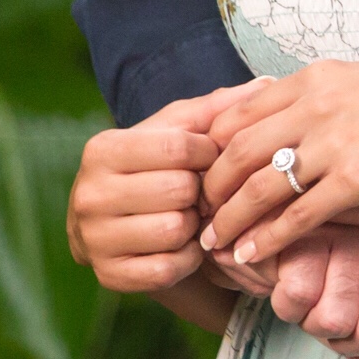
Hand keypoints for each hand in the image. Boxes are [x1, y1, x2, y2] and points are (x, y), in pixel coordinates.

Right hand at [67, 89, 251, 291]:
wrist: (118, 225)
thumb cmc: (156, 168)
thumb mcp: (179, 132)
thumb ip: (218, 108)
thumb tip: (269, 82)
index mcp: (103, 149)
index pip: (178, 147)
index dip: (208, 153)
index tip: (211, 158)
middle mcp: (88, 194)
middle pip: (179, 190)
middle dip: (200, 192)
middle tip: (197, 193)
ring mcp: (94, 238)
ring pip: (174, 230)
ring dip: (194, 226)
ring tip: (187, 216)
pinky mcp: (109, 275)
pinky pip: (168, 268)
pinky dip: (185, 258)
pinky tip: (180, 246)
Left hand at [199, 60, 358, 269]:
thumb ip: (329, 91)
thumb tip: (299, 102)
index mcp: (317, 78)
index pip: (237, 113)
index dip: (211, 148)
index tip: (204, 174)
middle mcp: (317, 104)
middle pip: (235, 152)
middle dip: (208, 188)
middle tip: (197, 214)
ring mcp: (335, 142)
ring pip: (257, 187)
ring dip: (227, 220)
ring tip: (212, 242)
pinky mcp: (358, 179)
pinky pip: (296, 216)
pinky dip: (265, 239)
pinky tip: (250, 255)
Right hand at [262, 225, 358, 358]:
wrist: (291, 245)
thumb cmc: (346, 287)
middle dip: (347, 343)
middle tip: (339, 314)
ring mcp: (358, 237)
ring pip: (334, 322)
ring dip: (314, 323)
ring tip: (319, 295)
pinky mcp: (310, 236)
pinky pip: (298, 300)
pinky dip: (290, 305)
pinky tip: (299, 279)